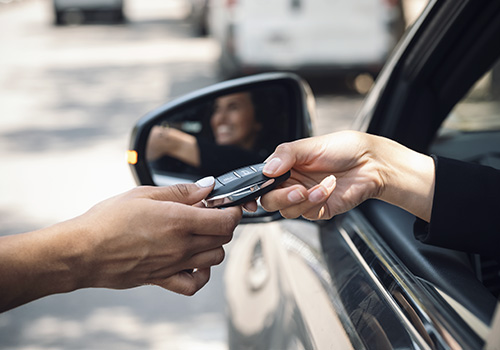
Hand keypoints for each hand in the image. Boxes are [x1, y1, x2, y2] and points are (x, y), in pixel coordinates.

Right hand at [75, 178, 241, 294]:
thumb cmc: (108, 220)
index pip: (226, 220)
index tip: (226, 204)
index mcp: (179, 221)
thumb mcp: (145, 193)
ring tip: (199, 234)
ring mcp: (174, 265)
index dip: (232, 210)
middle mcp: (181, 245)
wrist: (83, 251)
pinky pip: (194, 284)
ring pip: (215, 258)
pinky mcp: (163, 279)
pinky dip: (201, 274)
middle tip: (209, 213)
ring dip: (214, 245)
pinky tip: (193, 262)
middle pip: (224, 238)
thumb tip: (206, 187)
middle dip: (223, 223)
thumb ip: (181, 191)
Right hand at [260, 131, 434, 221]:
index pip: (260, 181)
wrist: (371, 163)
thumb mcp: (310, 145)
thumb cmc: (343, 149)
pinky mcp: (319, 209)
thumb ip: (285, 155)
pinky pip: (307, 214)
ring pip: (286, 211)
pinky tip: (329, 188)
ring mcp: (304, 197)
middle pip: (269, 201)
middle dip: (280, 197)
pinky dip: (318, 202)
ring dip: (303, 200)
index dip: (252, 190)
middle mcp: (291, 183)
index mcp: (284, 166)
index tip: (252, 195)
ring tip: (320, 186)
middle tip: (297, 189)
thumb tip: (267, 170)